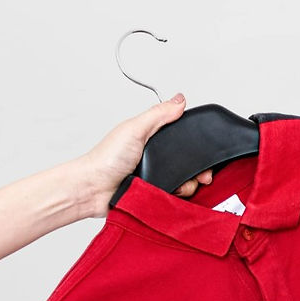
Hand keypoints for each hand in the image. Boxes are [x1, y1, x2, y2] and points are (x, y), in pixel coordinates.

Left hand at [72, 93, 213, 217]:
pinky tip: (172, 196)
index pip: (181, 140)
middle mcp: (155, 160)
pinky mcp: (154, 197)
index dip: (195, 145)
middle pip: (187, 164)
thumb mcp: (135, 129)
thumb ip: (158, 115)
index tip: (205, 150)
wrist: (94, 190)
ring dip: (187, 186)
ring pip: (184, 184)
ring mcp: (156, 180)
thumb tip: (179, 100)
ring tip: (179, 187)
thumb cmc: (105, 159)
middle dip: (197, 171)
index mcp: (151, 140)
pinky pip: (175, 200)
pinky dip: (178, 199)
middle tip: (202, 175)